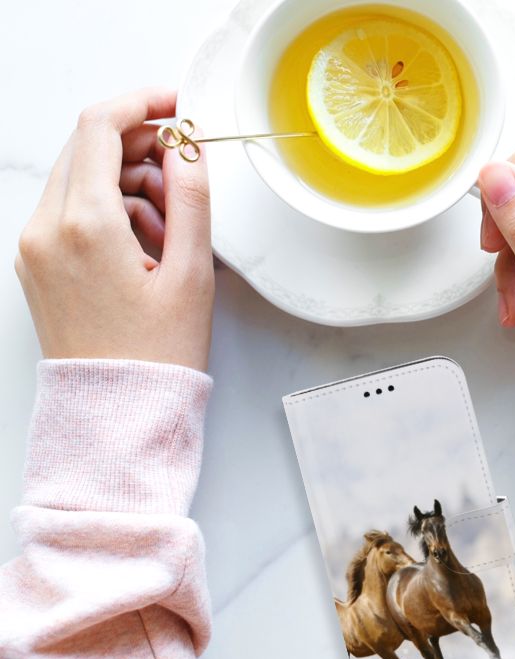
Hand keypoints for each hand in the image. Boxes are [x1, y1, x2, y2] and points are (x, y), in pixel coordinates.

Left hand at [15, 88, 213, 371]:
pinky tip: (147, 244)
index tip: (176, 105)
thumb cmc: (156, 354)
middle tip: (185, 173)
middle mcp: (47, 229)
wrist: (117, 412)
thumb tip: (188, 147)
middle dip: (141, 147)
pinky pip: (72, 210)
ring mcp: (35, 246)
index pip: (101, 127)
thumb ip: (192, 198)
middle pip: (88, 148)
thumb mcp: (192, 273)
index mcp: (85, 225)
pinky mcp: (37, 263)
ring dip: (129, 182)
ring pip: (81, 178)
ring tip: (173, 228)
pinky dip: (110, 210)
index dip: (143, 103)